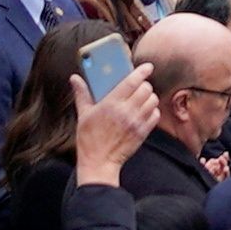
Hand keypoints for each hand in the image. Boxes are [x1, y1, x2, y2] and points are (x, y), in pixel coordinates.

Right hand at [72, 65, 165, 187]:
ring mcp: (136, 122)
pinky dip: (152, 111)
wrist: (98, 162)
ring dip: (149, 97)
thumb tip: (75, 79)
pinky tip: (144, 112)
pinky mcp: (143, 132)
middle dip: (144, 85)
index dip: (142, 71)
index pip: (133, 81)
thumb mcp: (83, 115)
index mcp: (111, 103)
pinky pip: (155, 115)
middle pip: (146, 88)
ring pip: (153, 100)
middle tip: (138, 87)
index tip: (147, 67)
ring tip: (141, 99)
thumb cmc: (89, 139)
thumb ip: (82, 94)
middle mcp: (126, 111)